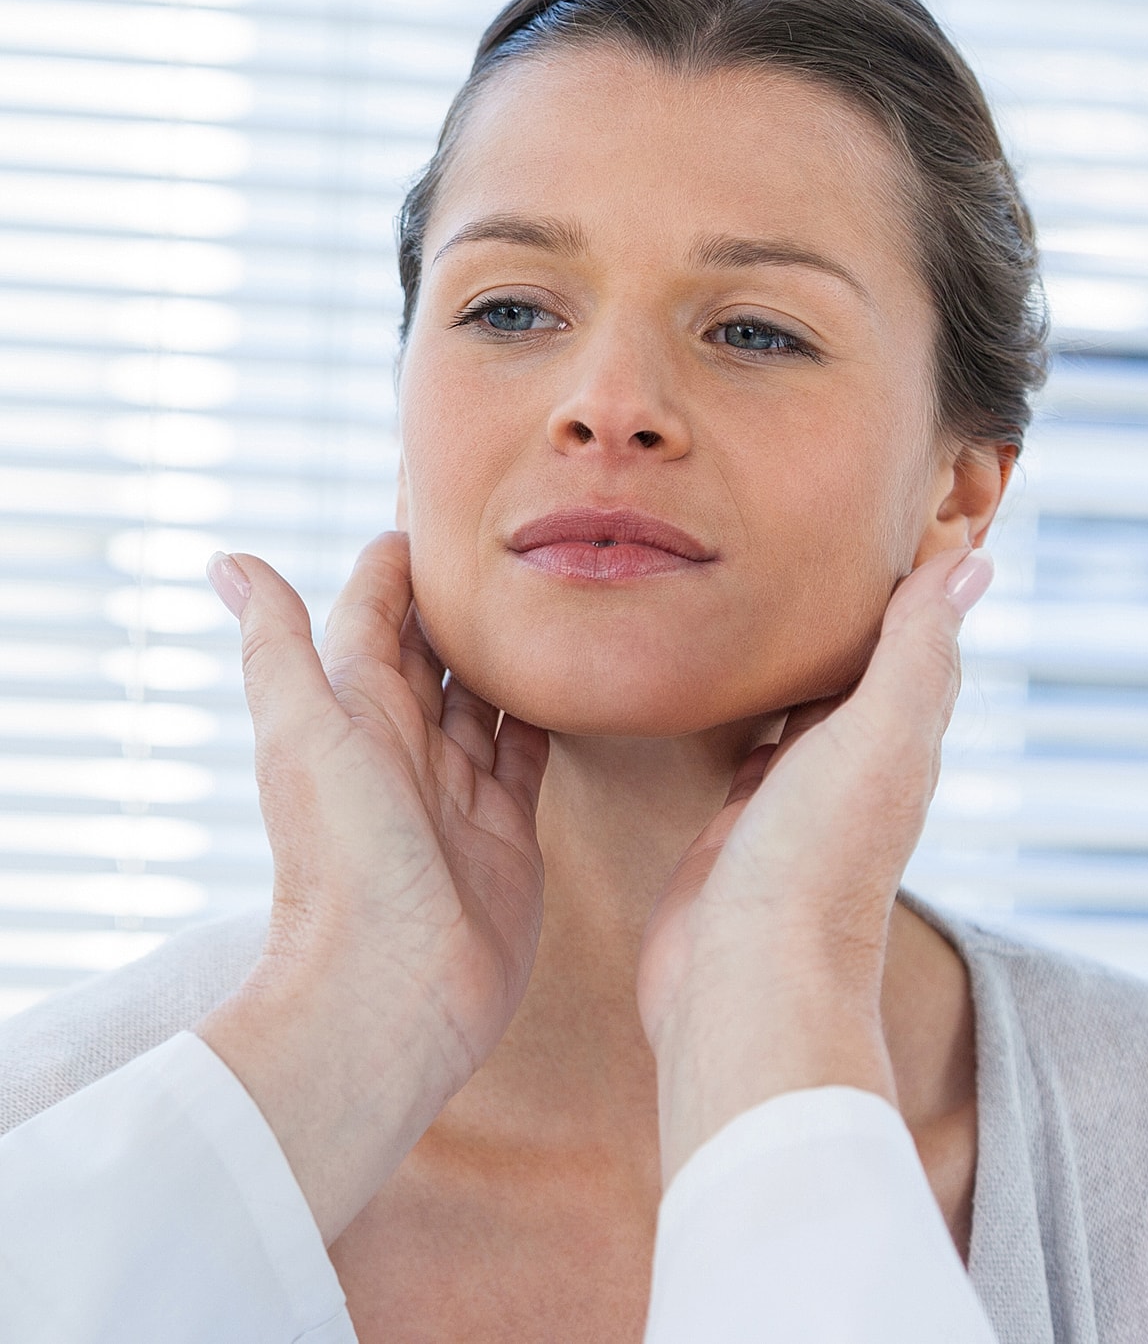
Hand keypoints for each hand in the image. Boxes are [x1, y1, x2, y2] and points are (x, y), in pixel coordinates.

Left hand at [199, 532, 548, 1240]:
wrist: (390, 992)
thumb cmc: (341, 861)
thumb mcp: (305, 732)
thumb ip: (279, 645)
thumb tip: (227, 560)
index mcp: (354, 711)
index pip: (378, 615)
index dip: (402, 562)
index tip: (438, 504)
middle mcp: (404, 743)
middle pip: (436, 651)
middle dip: (464, 598)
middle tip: (516, 537)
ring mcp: (458, 788)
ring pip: (487, 697)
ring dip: (510, 651)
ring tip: (552, 595)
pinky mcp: (507, 829)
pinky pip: (528, 755)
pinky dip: (545, 716)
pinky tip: (570, 679)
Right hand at [636, 546, 993, 1183]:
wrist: (745, 980)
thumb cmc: (816, 861)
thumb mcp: (877, 737)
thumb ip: (917, 652)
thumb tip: (975, 565)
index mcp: (895, 744)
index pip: (916, 651)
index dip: (911, 591)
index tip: (892, 527)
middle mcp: (850, 770)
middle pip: (857, 678)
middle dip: (846, 621)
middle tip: (819, 550)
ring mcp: (791, 801)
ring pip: (799, 713)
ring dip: (793, 666)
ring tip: (765, 601)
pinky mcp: (734, 827)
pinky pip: (745, 752)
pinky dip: (740, 713)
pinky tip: (717, 690)